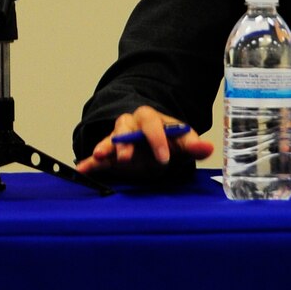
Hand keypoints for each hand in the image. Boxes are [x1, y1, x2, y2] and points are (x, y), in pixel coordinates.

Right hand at [75, 105, 213, 175]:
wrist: (152, 143)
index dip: (158, 140)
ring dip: (105, 147)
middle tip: (127, 158)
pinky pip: (97, 158)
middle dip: (125, 143)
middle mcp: (131, 126)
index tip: (164, 158)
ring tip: (99, 155)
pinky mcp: (110, 155)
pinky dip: (89, 164)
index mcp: (151, 119)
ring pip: (110, 140)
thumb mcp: (181, 142)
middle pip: (125, 128)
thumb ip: (193, 145)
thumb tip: (209, 148)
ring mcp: (118, 140)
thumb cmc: (167, 140)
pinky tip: (81, 169)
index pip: (153, 125)